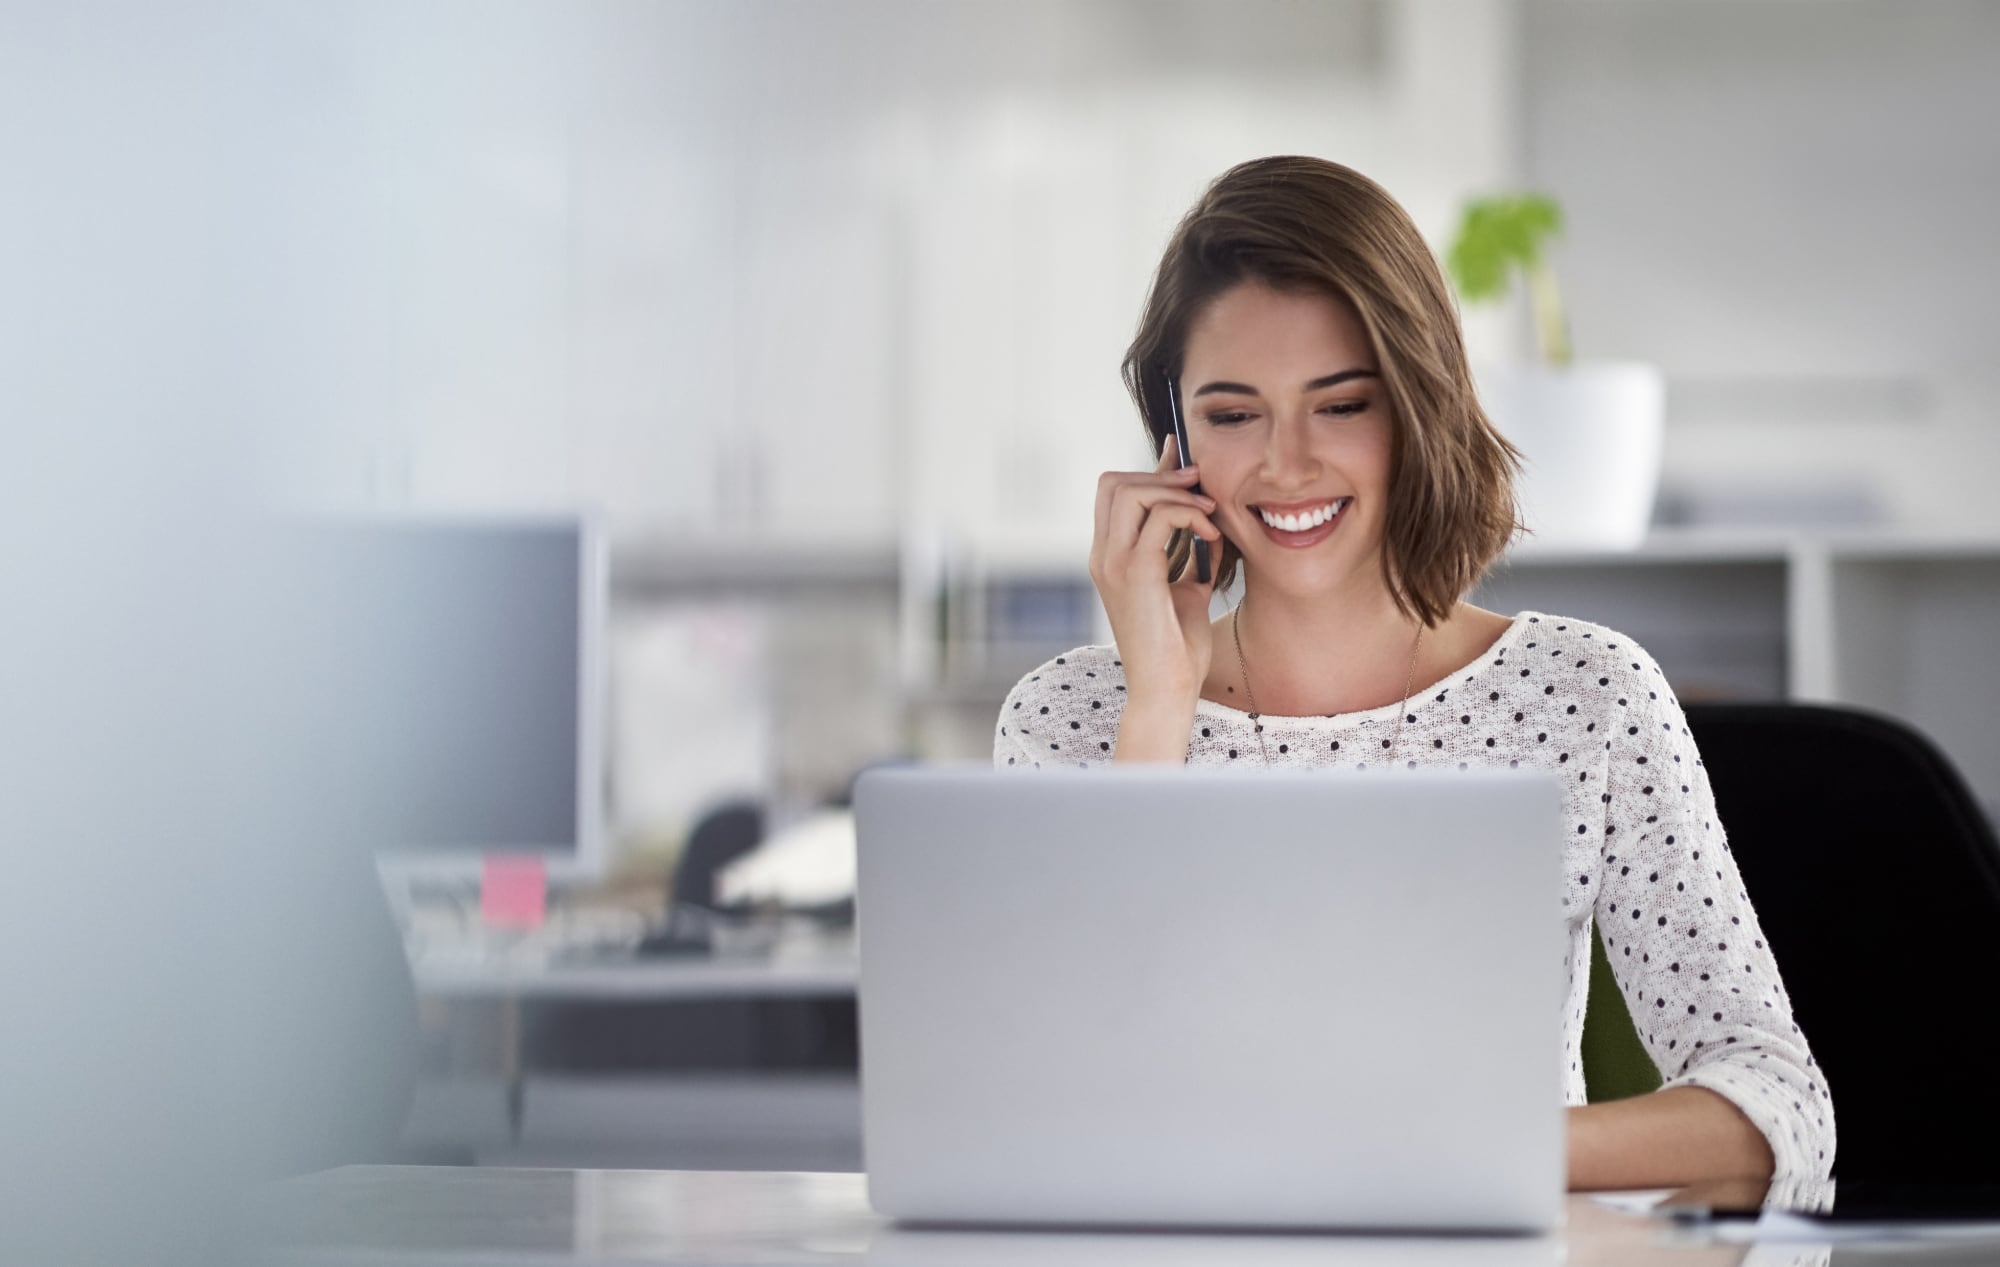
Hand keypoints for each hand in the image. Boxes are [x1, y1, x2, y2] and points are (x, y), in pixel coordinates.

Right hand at [1087, 434, 1223, 706]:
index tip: (1186, 463)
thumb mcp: (1188, 585)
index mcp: (1108, 557)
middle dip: (1160, 474)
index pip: (1113, 492)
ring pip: (1130, 491)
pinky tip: (1209, 532)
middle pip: (1113, 482)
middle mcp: (1102, 556)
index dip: (1150, 469)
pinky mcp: (1135, 574)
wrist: (1168, 689)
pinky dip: (1188, 515)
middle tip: (1199, 486)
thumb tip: (1208, 513)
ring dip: (1175, 491)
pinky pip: (1158, 518)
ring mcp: (1113, 563)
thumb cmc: (1177, 645)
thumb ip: (1191, 549)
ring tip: (1207, 510)